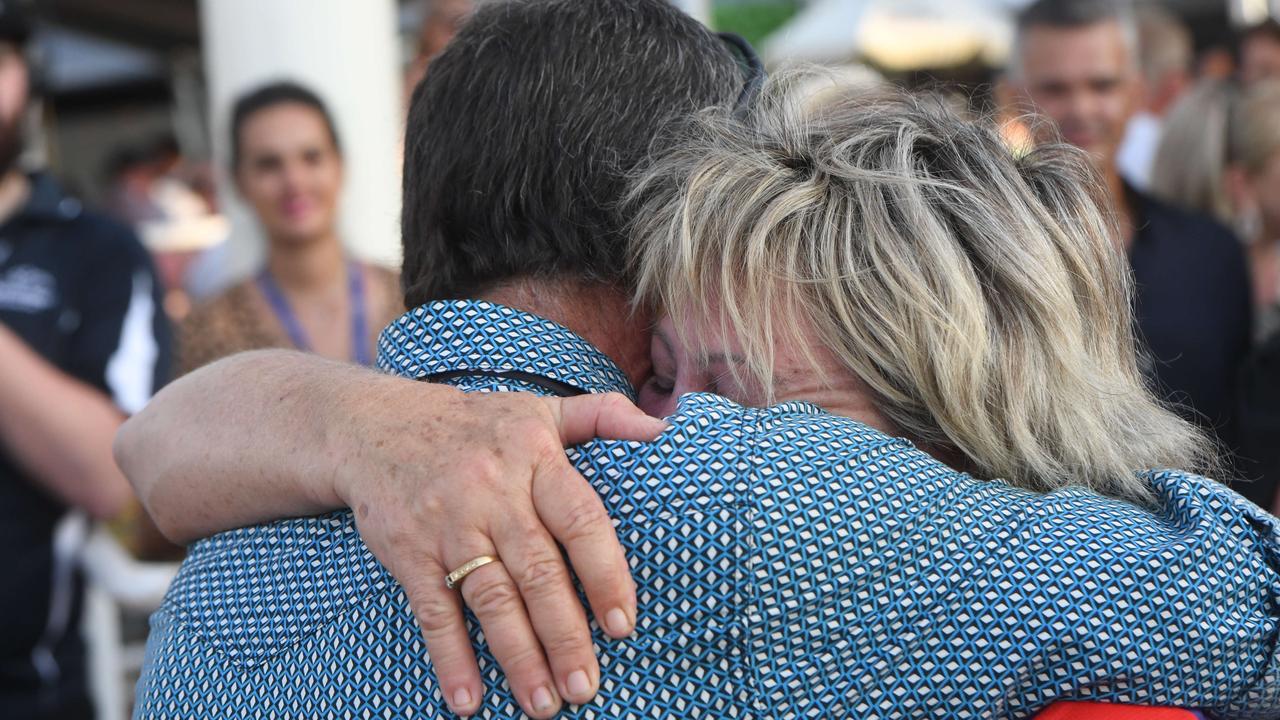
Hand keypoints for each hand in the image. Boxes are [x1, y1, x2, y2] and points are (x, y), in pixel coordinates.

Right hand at [333, 389, 666, 717]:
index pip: (580, 519)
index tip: (623, 624)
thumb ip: (602, 416)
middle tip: (585, 687)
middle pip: (536, 570)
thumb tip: (663, 430)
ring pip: (489, 597)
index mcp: (534, 457)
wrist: (373, 425)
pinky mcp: (408, 551)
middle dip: (564, 634)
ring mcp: (447, 523)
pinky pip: (432, 610)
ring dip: (517, 655)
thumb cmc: (475, 425)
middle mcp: (493, 491)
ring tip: (543, 705)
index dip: (604, 572)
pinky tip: (468, 699)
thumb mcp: (538, 410)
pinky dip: (450, 657)